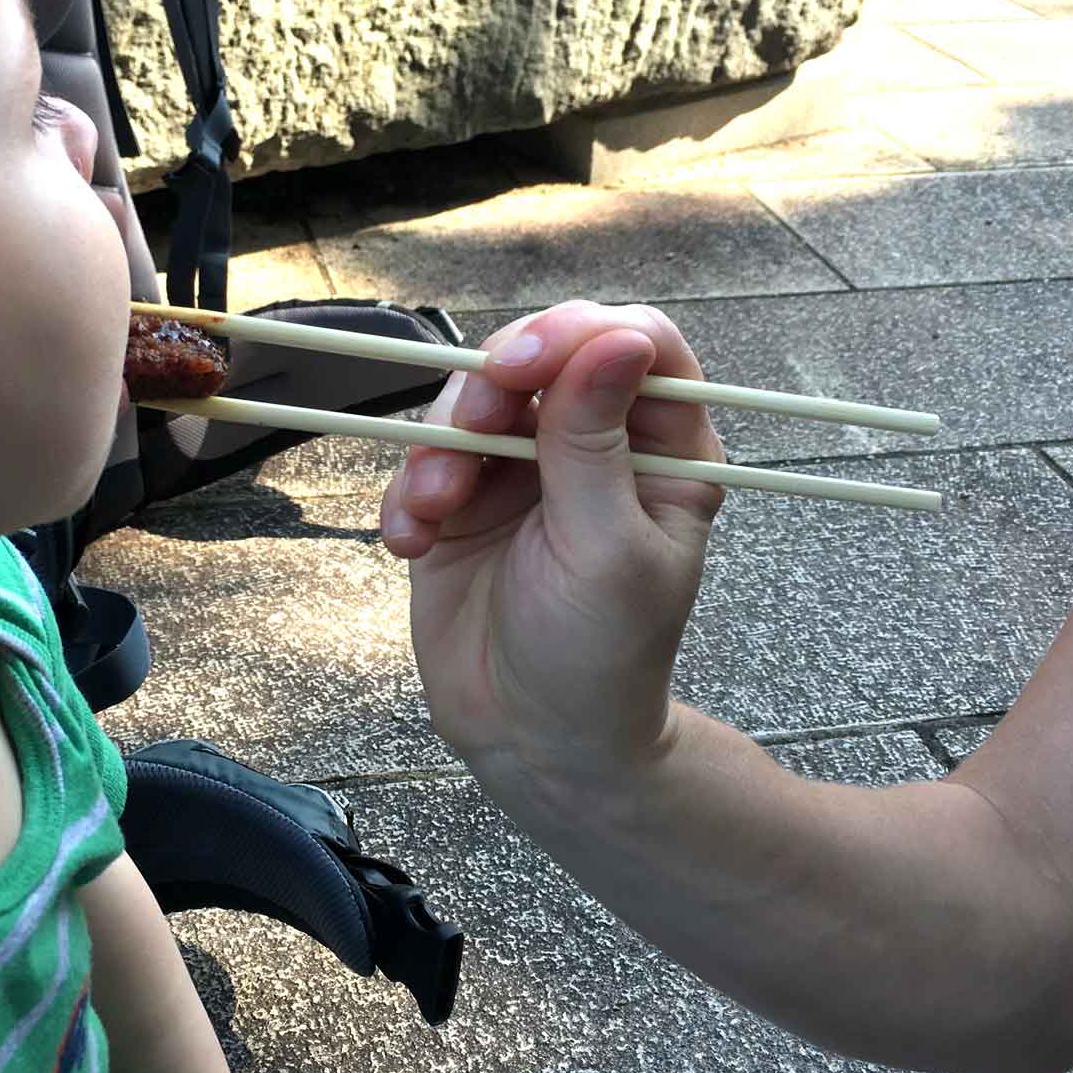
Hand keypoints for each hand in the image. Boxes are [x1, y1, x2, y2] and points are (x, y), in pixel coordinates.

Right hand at [379, 301, 723, 783]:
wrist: (529, 740)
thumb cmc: (598, 656)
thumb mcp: (607, 550)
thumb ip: (597, 441)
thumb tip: (617, 336)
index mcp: (664, 449)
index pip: (637, 344)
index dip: (581, 332)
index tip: (526, 362)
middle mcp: (596, 442)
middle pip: (544, 354)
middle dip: (495, 383)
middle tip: (471, 426)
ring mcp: (525, 466)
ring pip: (472, 397)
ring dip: (441, 445)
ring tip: (435, 509)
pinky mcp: (462, 496)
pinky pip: (423, 456)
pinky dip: (407, 492)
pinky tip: (413, 543)